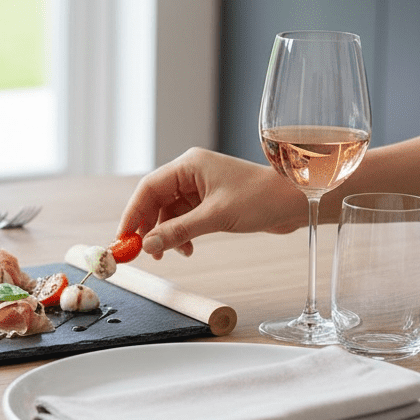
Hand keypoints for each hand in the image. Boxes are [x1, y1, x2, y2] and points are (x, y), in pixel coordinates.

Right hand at [117, 148, 306, 258]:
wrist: (296, 201)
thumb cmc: (261, 198)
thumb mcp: (215, 217)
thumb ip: (178, 231)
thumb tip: (148, 245)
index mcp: (189, 165)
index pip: (148, 188)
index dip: (132, 213)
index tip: (122, 237)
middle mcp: (191, 173)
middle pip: (155, 200)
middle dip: (147, 226)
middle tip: (141, 251)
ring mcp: (200, 187)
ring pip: (169, 212)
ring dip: (166, 234)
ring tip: (169, 254)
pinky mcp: (209, 201)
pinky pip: (184, 218)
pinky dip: (181, 234)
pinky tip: (187, 248)